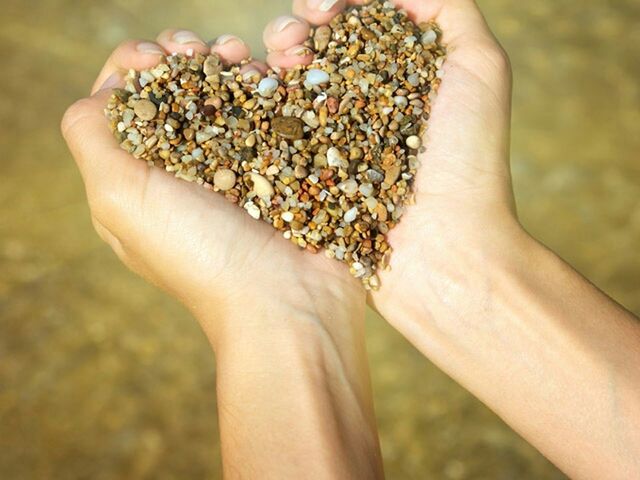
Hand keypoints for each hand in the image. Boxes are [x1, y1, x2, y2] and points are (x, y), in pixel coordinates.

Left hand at [61, 29, 363, 344]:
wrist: (288, 303)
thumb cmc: (201, 257)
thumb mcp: (120, 200)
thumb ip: (92, 137)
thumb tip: (106, 92)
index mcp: (139, 182)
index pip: (126, 104)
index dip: (136, 68)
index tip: (159, 57)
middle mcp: (186, 174)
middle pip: (177, 95)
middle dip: (186, 59)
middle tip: (205, 50)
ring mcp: (238, 171)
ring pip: (227, 98)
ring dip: (230, 65)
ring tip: (245, 57)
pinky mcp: (281, 170)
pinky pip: (270, 115)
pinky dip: (268, 88)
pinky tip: (271, 76)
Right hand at [266, 0, 517, 321]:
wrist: (445, 249)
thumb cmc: (468, 161)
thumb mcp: (480, 68)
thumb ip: (446, 11)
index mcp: (397, 80)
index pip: (354, 26)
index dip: (331, 6)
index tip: (320, 7)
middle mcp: (360, 107)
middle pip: (316, 51)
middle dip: (295, 31)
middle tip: (290, 38)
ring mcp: (330, 141)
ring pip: (289, 85)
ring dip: (273, 60)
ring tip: (270, 56)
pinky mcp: (306, 176)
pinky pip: (274, 131)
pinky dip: (257, 101)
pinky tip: (250, 83)